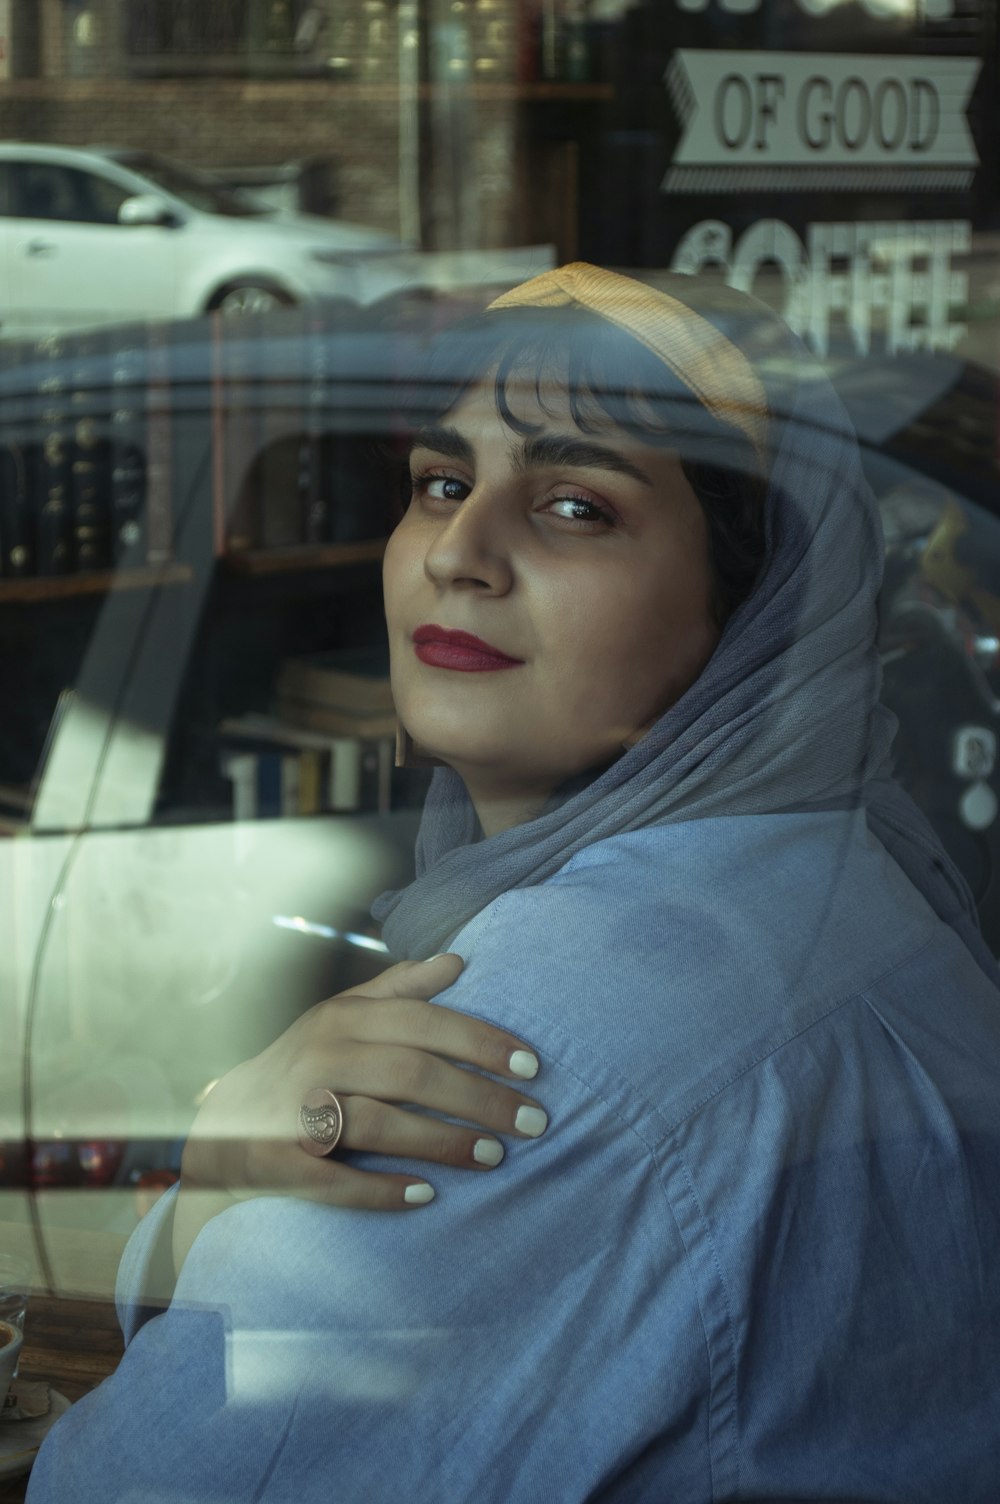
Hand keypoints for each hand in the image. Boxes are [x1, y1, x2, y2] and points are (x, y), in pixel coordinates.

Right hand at [172, 954, 545, 1270]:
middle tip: (534, 1121)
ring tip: (495, 1157)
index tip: (533, 1066)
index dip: (481, 1043)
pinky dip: (381, 1190)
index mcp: (343, 1017)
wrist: (223, 1124)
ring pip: (378, 1124)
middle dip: (479, 1099)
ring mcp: (296, 1109)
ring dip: (442, 1143)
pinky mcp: (279, 1161)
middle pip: (411, 1074)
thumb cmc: (306, 1065)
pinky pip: (334, 1179)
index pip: (425, 1023)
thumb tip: (458, 960)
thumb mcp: (344, 1017)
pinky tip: (428, 1196)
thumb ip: (399, 990)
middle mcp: (320, 1056)